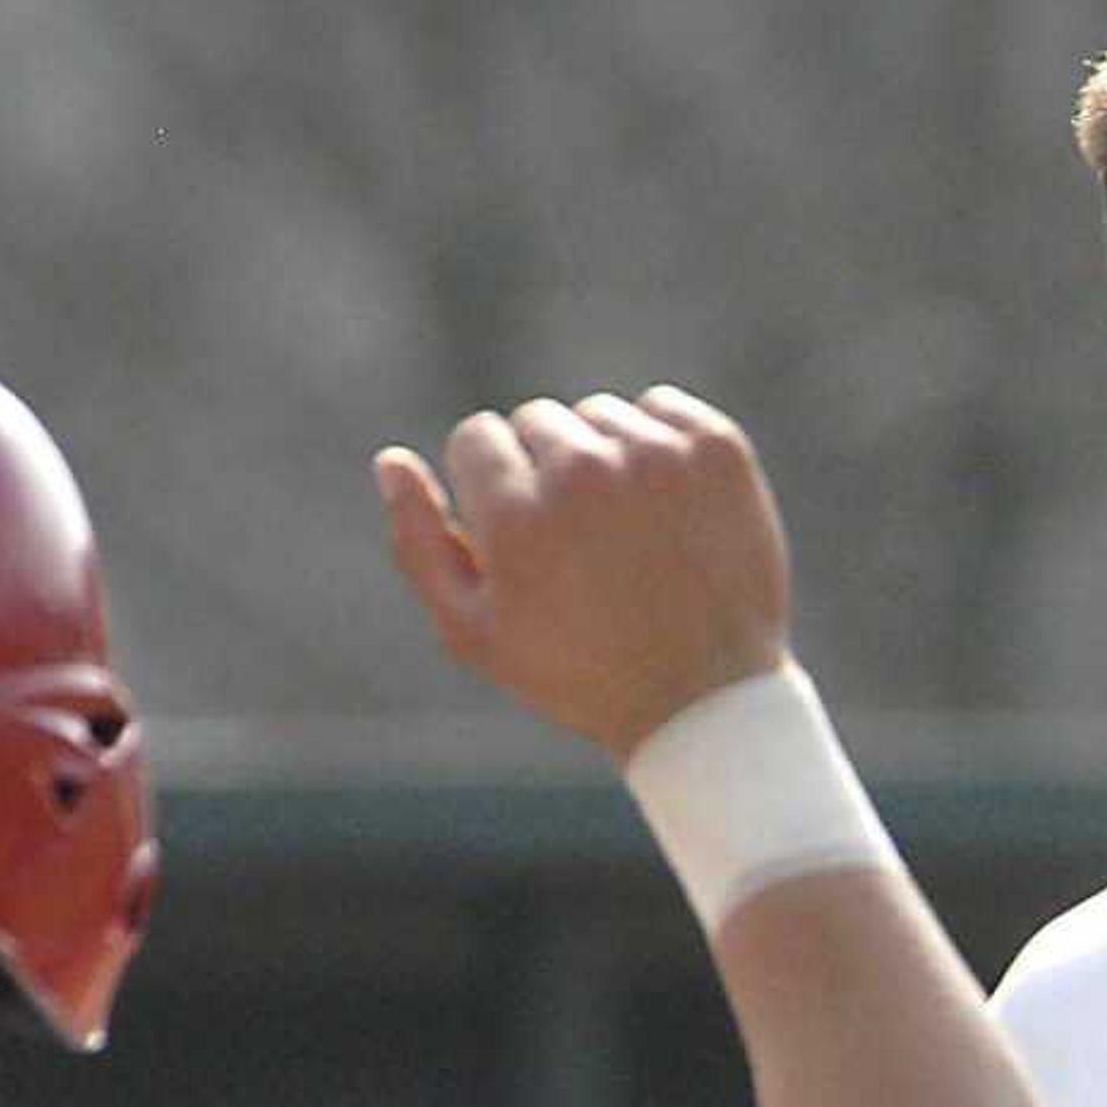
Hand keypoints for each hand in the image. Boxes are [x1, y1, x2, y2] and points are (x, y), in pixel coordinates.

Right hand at [376, 386, 791, 759]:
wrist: (705, 698)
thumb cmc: (577, 673)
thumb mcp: (475, 632)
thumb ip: (419, 544)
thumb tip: (390, 461)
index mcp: (518, 513)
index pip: (477, 437)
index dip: (494, 492)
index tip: (527, 542)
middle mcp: (585, 471)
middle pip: (537, 421)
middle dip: (545, 472)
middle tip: (581, 548)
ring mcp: (658, 456)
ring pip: (599, 416)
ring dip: (605, 459)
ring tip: (629, 537)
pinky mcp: (716, 450)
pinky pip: (662, 408)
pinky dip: (661, 447)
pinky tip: (668, 511)